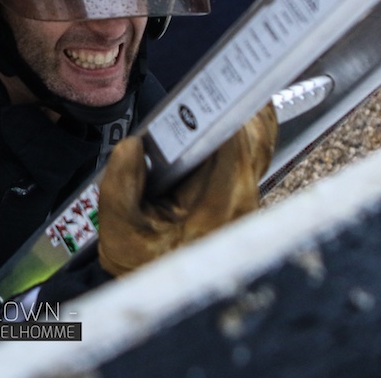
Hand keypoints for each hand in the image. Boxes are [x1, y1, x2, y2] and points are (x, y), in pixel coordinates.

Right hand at [97, 103, 277, 276]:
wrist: (160, 293)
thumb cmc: (145, 265)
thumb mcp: (121, 231)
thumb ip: (121, 185)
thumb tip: (133, 146)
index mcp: (220, 206)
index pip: (235, 144)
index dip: (223, 112)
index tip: (209, 90)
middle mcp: (244, 201)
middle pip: (255, 136)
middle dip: (233, 107)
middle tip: (212, 87)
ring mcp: (248, 199)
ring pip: (259, 143)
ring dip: (239, 118)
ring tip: (214, 100)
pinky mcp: (243, 196)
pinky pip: (252, 155)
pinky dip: (241, 134)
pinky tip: (219, 124)